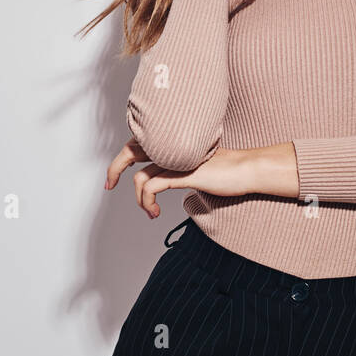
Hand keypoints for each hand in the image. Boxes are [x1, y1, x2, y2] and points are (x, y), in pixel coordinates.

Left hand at [105, 139, 253, 217]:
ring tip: (149, 211)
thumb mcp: (197, 167)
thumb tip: (167, 178)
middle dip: (115, 168)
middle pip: (130, 151)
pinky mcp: (182, 174)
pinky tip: (156, 212)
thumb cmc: (226, 171)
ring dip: (138, 199)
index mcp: (173, 144)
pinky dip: (147, 202)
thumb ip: (180, 167)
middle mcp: (171, 148)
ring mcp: (176, 160)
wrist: (247, 169)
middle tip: (109, 184)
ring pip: (140, 178)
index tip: (116, 174)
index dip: (124, 156)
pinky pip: (152, 187)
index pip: (139, 143)